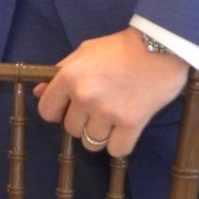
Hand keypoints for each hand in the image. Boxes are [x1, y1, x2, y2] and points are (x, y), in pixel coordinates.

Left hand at [32, 29, 189, 157]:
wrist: (160, 47)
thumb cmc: (121, 47)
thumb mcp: (85, 51)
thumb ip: (60, 72)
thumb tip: (39, 92)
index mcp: (69, 76)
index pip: (46, 112)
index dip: (57, 112)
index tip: (69, 109)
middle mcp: (85, 96)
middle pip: (71, 130)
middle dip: (82, 121)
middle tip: (100, 106)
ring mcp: (108, 112)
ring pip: (91, 143)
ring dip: (101, 134)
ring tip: (114, 115)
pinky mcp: (131, 124)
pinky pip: (116, 151)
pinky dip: (120, 144)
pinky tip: (126, 128)